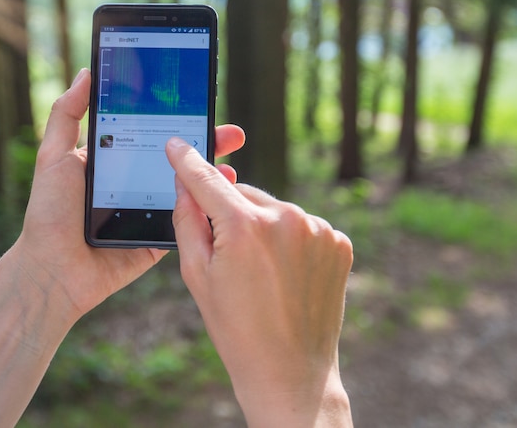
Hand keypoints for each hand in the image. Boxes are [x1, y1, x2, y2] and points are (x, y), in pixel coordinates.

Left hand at [12, 69, 244, 320]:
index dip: (177, 117)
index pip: (152, 131)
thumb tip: (86, 72)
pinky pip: (187, 222)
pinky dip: (207, 210)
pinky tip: (224, 196)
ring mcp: (150, 210)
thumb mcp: (52, 156)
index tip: (201, 101)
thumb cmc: (48, 213)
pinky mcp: (158, 239)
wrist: (52, 271)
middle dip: (208, 142)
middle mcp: (136, 181)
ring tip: (232, 162)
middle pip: (178, 157)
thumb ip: (67, 114)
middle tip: (232, 132)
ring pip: (188, 188)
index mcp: (115, 159)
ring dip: (213, 175)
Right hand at [167, 137, 353, 426]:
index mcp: (245, 227)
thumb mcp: (197, 275)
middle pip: (242, 195)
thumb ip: (187, 221)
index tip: (177, 143)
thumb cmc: (236, 328)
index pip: (207, 180)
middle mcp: (286, 218)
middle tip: (228, 258)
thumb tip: (185, 183)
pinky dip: (291, 241)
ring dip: (263, 228)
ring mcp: (318, 229)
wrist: (290, 373)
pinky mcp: (339, 242)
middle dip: (231, 214)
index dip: (188, 160)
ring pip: (274, 210)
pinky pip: (302, 226)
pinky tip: (287, 275)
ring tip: (262, 275)